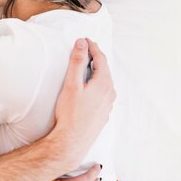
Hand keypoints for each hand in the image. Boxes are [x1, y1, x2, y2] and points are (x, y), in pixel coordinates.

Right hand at [52, 39, 115, 170]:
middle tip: (86, 49)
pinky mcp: (103, 113)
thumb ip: (76, 62)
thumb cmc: (70, 113)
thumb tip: (82, 44)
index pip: (101, 59)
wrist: (72, 140)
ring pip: (104, 81)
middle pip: (104, 69)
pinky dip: (96, 83)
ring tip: (87, 65)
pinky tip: (89, 86)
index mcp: (104, 83)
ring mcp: (108, 104)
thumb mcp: (72, 84)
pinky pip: (103, 92)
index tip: (85, 40)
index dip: (93, 47)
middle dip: (95, 58)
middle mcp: (110, 93)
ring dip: (96, 71)